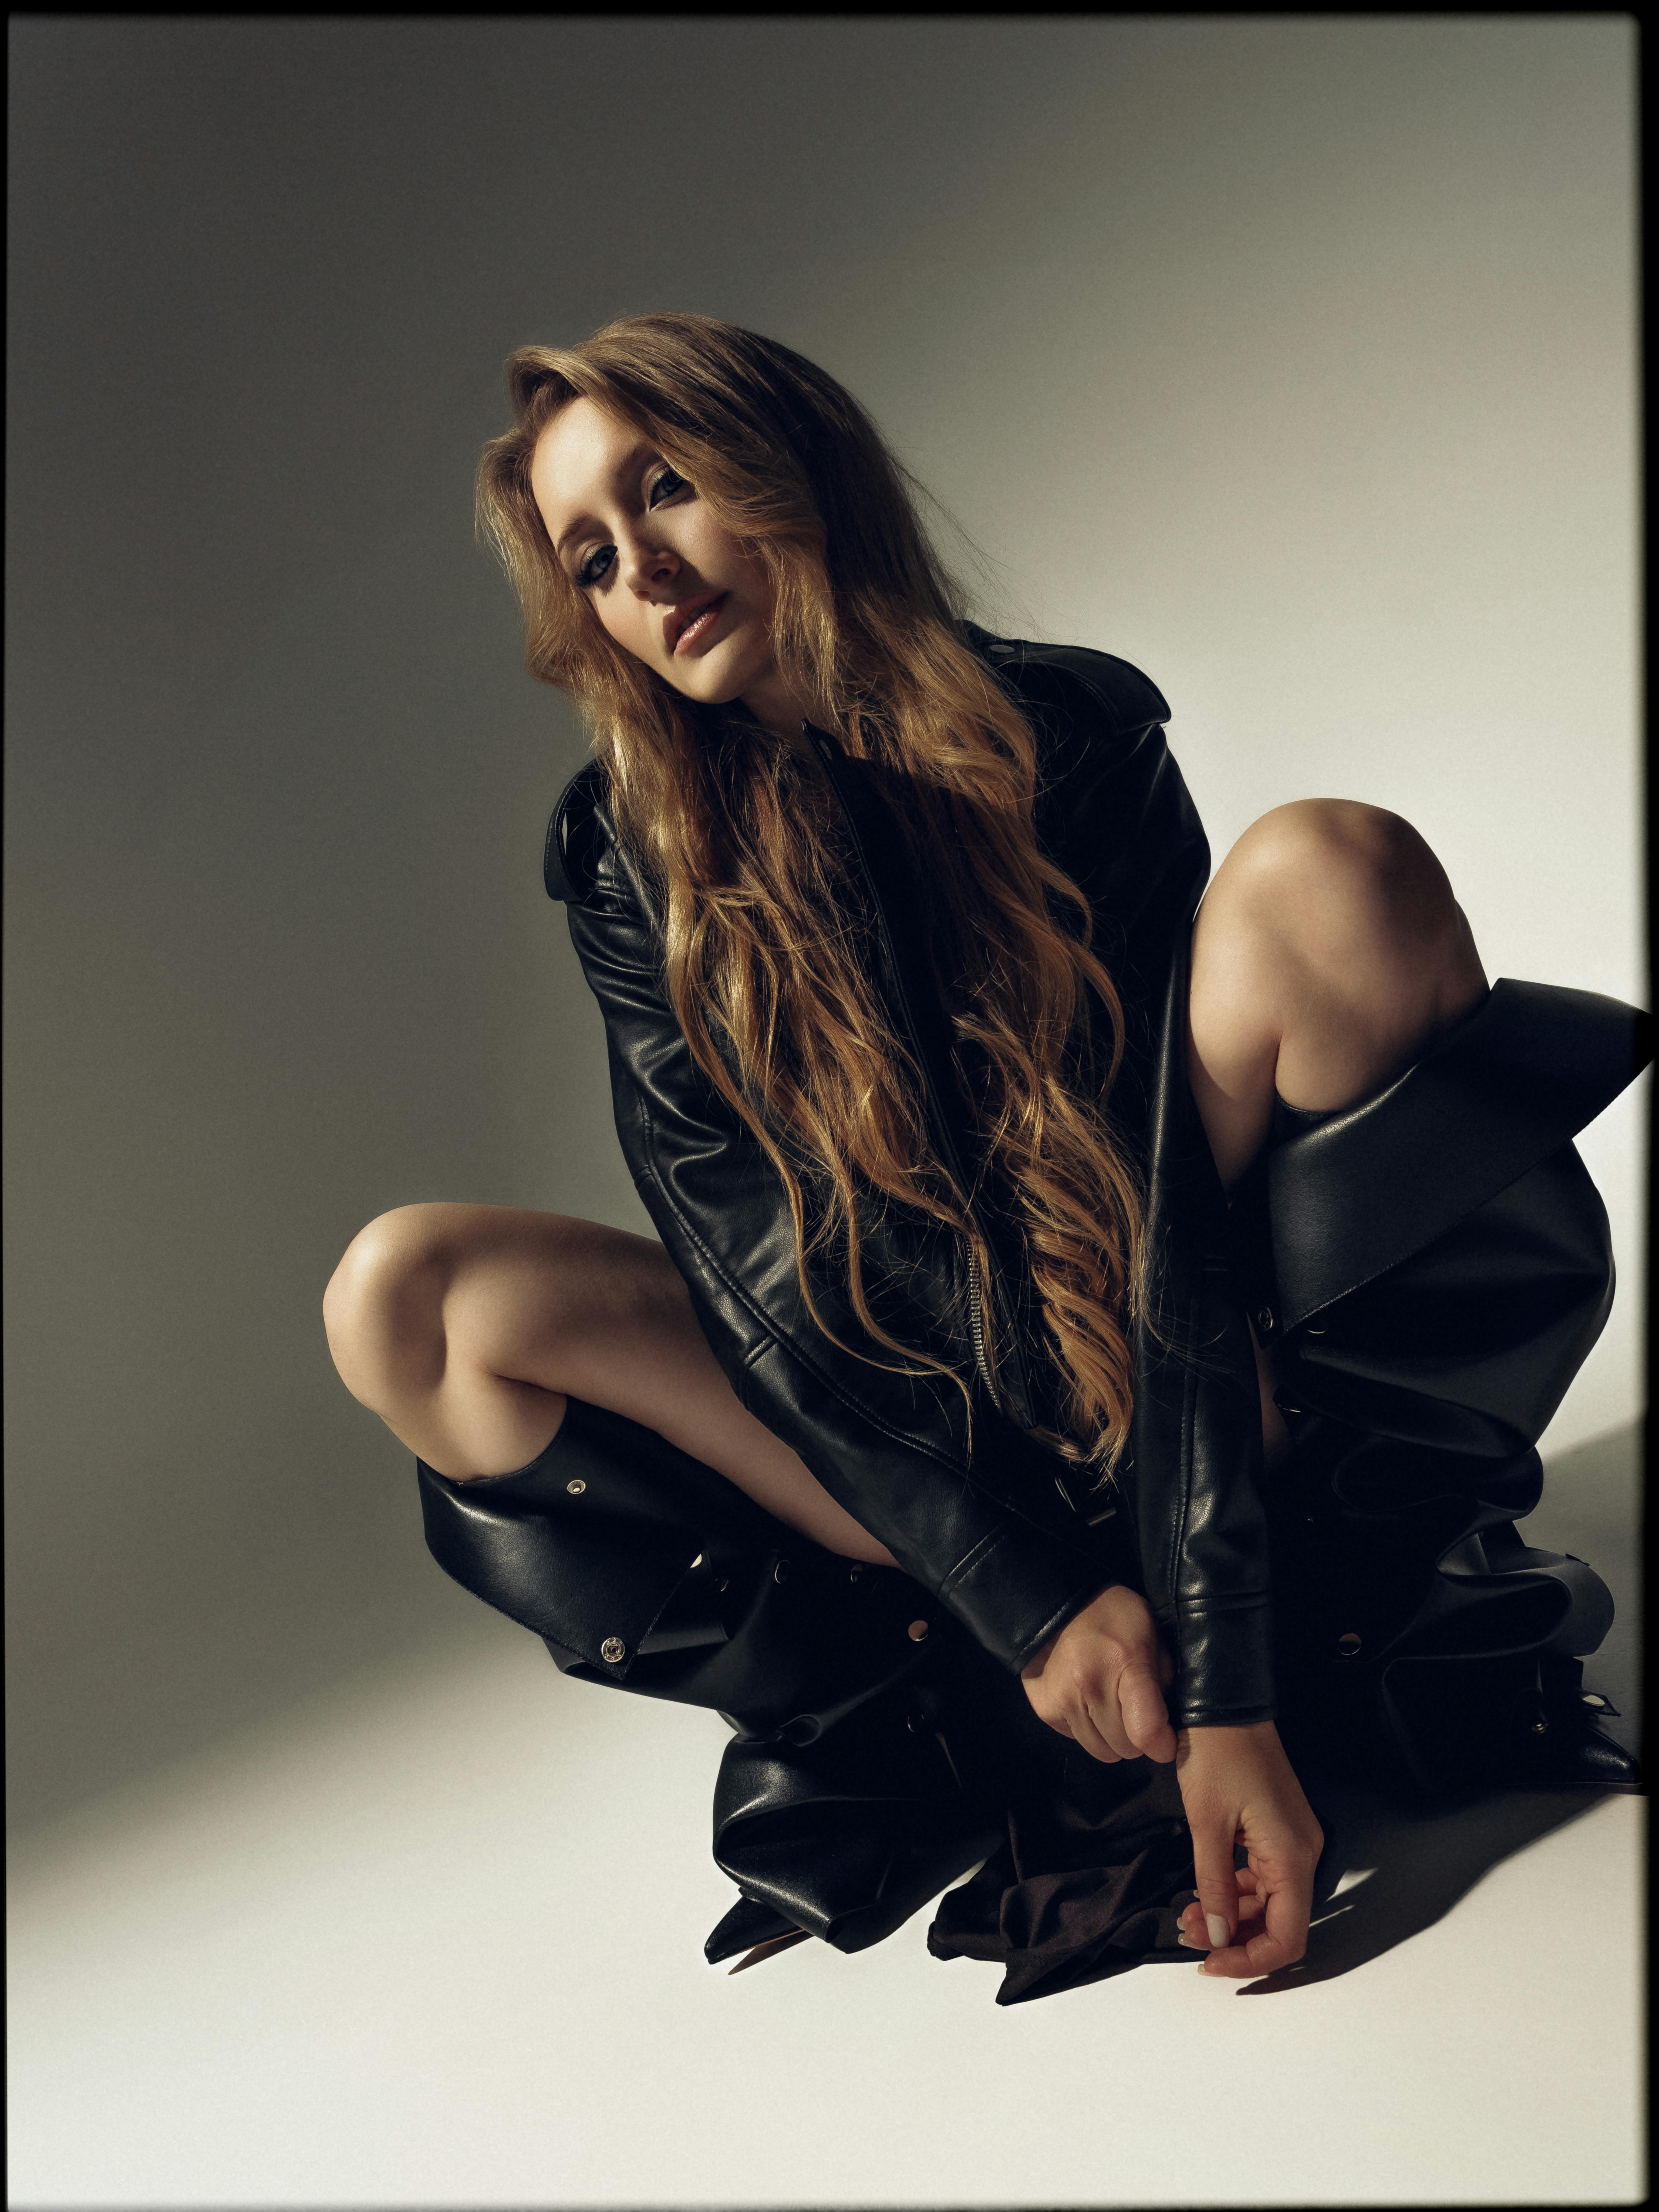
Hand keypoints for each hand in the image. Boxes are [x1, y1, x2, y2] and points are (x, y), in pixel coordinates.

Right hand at [1020, 1583, 1176, 1762]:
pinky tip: (1088, 1702)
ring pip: (1102, 1752)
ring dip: (1112, 1738)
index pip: (1146, 1731)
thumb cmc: (1112, 1617)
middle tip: (1136, 1712)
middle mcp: (1089, 1686)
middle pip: (1126, 1748)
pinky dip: (1089, 1729)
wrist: (1054, 1605)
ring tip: (1111, 1707)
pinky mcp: (1045, 1710)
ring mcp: (1063, 1700)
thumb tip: (1168, 1723)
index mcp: (1124, 1663)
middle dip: (1137, 1738)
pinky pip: (1078, 1740)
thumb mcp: (1150, 1634)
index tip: (1166, 1741)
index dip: (1163, 1745)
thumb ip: (1164, 1678)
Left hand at [1173, 1720, 1323, 1976]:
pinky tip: (1204, 1892)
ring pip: (1268, 1903)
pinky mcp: (1277, 1832)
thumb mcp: (1206, 1823)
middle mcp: (1302, 1853)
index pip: (1288, 1936)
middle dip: (1235, 1939)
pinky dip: (1235, 1892)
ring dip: (1231, 1917)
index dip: (1251, 1960)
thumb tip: (1217, 1935)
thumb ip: (1214, 1884)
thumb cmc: (1216, 1754)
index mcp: (1291, 1855)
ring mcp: (1292, 1842)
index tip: (1211, 1963)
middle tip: (1189, 1936)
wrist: (1223, 1706)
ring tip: (1188, 1915)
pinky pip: (1262, 1878)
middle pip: (1279, 1923)